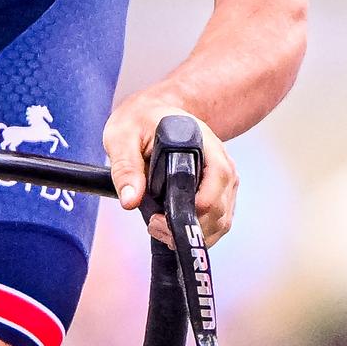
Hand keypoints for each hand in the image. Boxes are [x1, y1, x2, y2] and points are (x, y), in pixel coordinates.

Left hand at [103, 95, 236, 247]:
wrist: (155, 111)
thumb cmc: (141, 120)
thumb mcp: (122, 136)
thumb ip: (125, 167)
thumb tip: (130, 200)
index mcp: (203, 142)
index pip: (216, 182)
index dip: (192, 208)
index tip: (159, 218)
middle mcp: (221, 161)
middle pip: (220, 209)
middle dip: (188, 227)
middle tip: (154, 226)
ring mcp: (224, 177)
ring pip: (222, 221)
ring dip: (194, 234)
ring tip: (161, 229)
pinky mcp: (220, 191)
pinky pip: (219, 221)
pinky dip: (199, 232)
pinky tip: (174, 227)